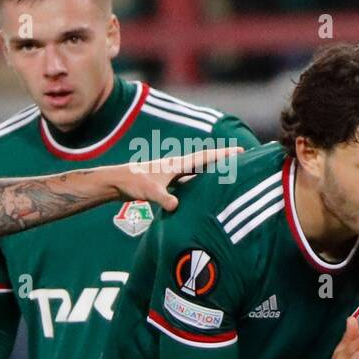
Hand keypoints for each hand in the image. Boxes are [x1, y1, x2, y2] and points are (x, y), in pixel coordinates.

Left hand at [109, 146, 244, 210]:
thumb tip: (176, 206)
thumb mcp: (150, 191)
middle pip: (206, 162)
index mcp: (177, 164)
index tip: (241, 151)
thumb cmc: (132, 183)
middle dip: (224, 160)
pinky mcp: (169, 181)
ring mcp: (173, 173)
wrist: (116, 182)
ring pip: (199, 171)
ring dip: (213, 171)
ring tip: (229, 173)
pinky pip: (191, 180)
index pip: (206, 157)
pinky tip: (206, 189)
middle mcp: (177, 166)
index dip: (224, 154)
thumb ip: (164, 199)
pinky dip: (201, 182)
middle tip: (243, 160)